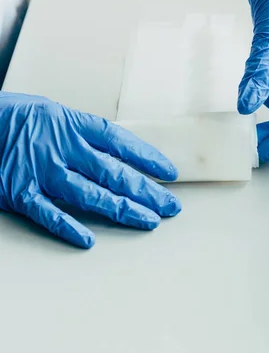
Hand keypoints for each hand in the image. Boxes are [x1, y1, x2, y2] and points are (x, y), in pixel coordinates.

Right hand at [0, 93, 180, 247]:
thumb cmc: (14, 117)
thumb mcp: (53, 113)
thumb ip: (82, 134)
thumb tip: (117, 151)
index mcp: (71, 124)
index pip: (119, 142)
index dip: (147, 157)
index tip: (169, 172)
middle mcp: (62, 147)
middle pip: (113, 172)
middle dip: (146, 190)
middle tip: (170, 205)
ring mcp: (42, 171)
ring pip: (90, 194)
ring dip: (122, 209)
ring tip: (148, 220)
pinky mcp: (20, 192)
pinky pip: (48, 213)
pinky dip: (68, 227)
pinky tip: (89, 240)